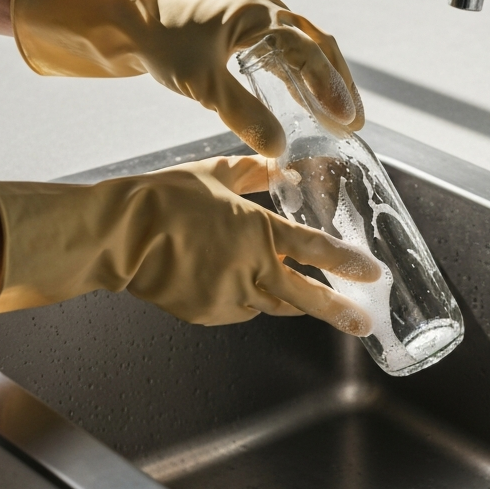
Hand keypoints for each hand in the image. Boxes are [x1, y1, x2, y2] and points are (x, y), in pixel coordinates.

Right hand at [0, 156, 378, 331]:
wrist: (117, 236)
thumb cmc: (162, 200)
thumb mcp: (214, 174)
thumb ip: (252, 173)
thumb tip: (277, 164)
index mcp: (257, 231)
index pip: (314, 249)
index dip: (347, 263)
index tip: (371, 273)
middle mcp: (250, 269)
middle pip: (306, 296)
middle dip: (339, 311)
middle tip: (363, 323)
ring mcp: (230, 297)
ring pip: (271, 304)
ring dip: (285, 298)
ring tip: (303, 298)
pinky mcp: (210, 314)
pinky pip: (239, 309)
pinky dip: (244, 298)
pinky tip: (229, 281)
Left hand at [10, 0, 363, 155]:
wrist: (133, 26)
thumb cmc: (164, 46)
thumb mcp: (203, 85)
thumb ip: (242, 115)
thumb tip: (279, 148)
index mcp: (260, 14)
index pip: (308, 51)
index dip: (330, 86)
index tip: (346, 118)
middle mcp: (268, 11)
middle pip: (320, 46)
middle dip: (339, 85)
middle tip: (355, 122)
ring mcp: (262, 21)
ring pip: (309, 52)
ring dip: (327, 84)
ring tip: (344, 119)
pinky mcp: (253, 35)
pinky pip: (291, 57)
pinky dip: (306, 82)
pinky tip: (314, 108)